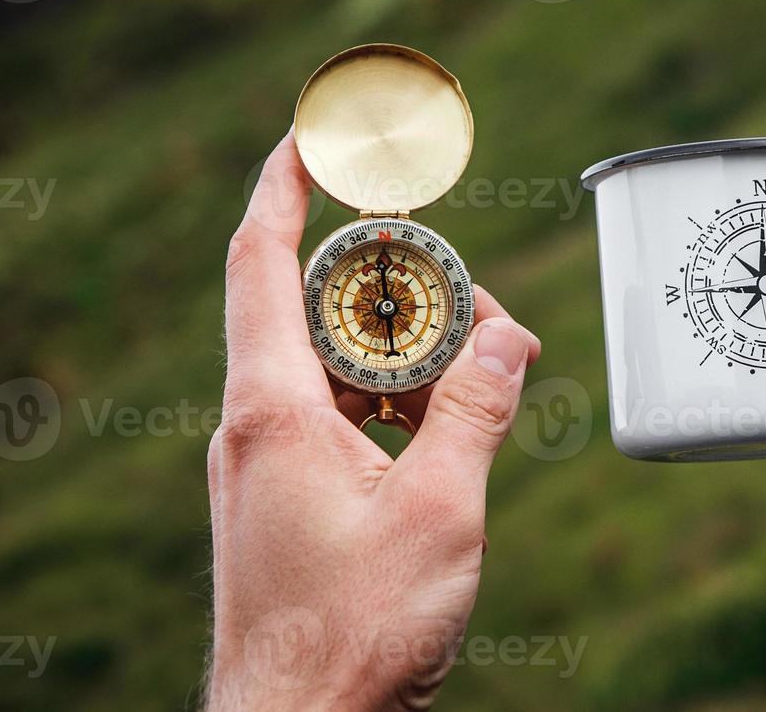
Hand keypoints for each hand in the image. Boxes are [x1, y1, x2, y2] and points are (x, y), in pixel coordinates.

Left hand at [206, 133, 540, 710]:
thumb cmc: (356, 631)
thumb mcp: (441, 509)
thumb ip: (477, 409)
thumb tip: (513, 332)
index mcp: (273, 409)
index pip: (260, 260)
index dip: (285, 186)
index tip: (311, 135)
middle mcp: (253, 424)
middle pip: (308, 307)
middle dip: (383, 279)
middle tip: (458, 287)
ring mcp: (261, 463)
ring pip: (324, 366)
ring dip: (393, 349)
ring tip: (467, 366)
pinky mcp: (280, 497)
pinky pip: (329, 416)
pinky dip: (384, 401)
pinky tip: (440, 431)